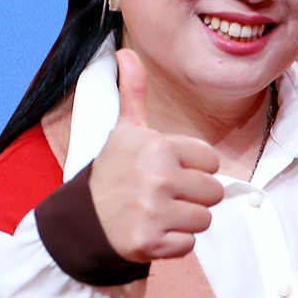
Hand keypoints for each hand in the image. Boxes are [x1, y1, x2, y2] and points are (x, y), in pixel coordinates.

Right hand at [88, 49, 223, 261]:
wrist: (83, 220)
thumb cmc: (114, 173)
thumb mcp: (125, 131)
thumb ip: (134, 91)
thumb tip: (125, 53)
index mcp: (158, 146)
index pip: (211, 161)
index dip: (194, 168)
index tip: (170, 171)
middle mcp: (157, 177)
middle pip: (213, 192)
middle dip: (193, 197)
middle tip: (164, 195)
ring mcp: (153, 211)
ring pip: (204, 220)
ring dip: (185, 221)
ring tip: (159, 212)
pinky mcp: (150, 242)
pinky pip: (189, 245)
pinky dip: (174, 243)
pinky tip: (153, 231)